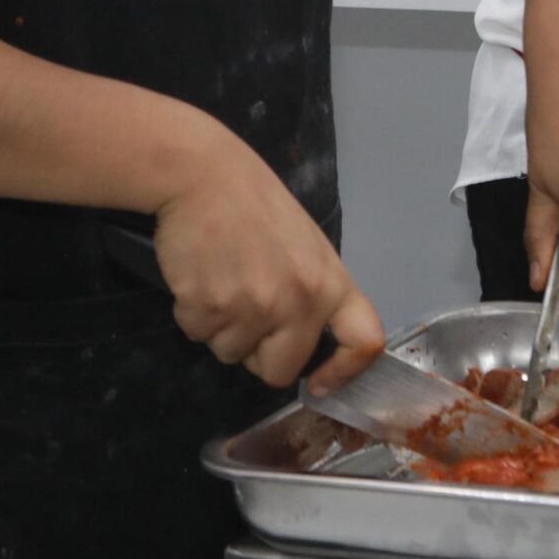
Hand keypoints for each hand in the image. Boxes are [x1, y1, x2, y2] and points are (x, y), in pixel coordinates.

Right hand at [151, 125, 384, 394]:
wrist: (203, 175)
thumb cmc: (254, 204)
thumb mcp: (305, 245)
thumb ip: (311, 292)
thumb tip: (302, 339)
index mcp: (330, 283)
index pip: (363, 341)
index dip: (346, 372)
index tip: (321, 383)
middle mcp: (298, 302)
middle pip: (279, 370)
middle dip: (259, 353)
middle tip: (246, 309)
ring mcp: (253, 308)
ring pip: (232, 355)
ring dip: (222, 329)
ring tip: (222, 278)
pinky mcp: (208, 309)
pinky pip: (199, 335)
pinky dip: (194, 314)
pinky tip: (200, 275)